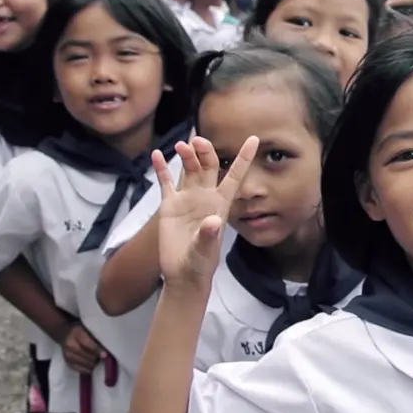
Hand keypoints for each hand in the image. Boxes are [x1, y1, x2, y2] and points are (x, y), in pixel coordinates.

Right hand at [62, 322, 104, 373]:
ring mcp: (67, 355)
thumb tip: (105, 349)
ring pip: (84, 364)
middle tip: (102, 357)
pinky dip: (87, 369)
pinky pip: (79, 369)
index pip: (88, 345)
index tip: (105, 355)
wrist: (64, 333)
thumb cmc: (80, 330)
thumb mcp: (87, 329)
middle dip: (96, 358)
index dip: (98, 351)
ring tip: (97, 360)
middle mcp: (70, 346)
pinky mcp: (67, 361)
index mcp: (77, 334)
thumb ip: (95, 337)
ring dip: (92, 363)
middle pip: (87, 356)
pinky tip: (91, 367)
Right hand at [153, 135, 258, 285]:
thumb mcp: (204, 251)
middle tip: (198, 141)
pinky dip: (162, 168)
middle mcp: (206, 197)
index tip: (254, 138)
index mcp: (221, 204)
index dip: (244, 157)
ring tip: (181, 146)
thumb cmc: (200, 263)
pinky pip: (166, 182)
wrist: (183, 273)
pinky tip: (158, 154)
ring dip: (187, 155)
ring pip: (189, 169)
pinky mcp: (170, 205)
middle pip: (209, 166)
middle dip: (206, 151)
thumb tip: (212, 222)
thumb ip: (208, 236)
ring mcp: (188, 199)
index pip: (235, 175)